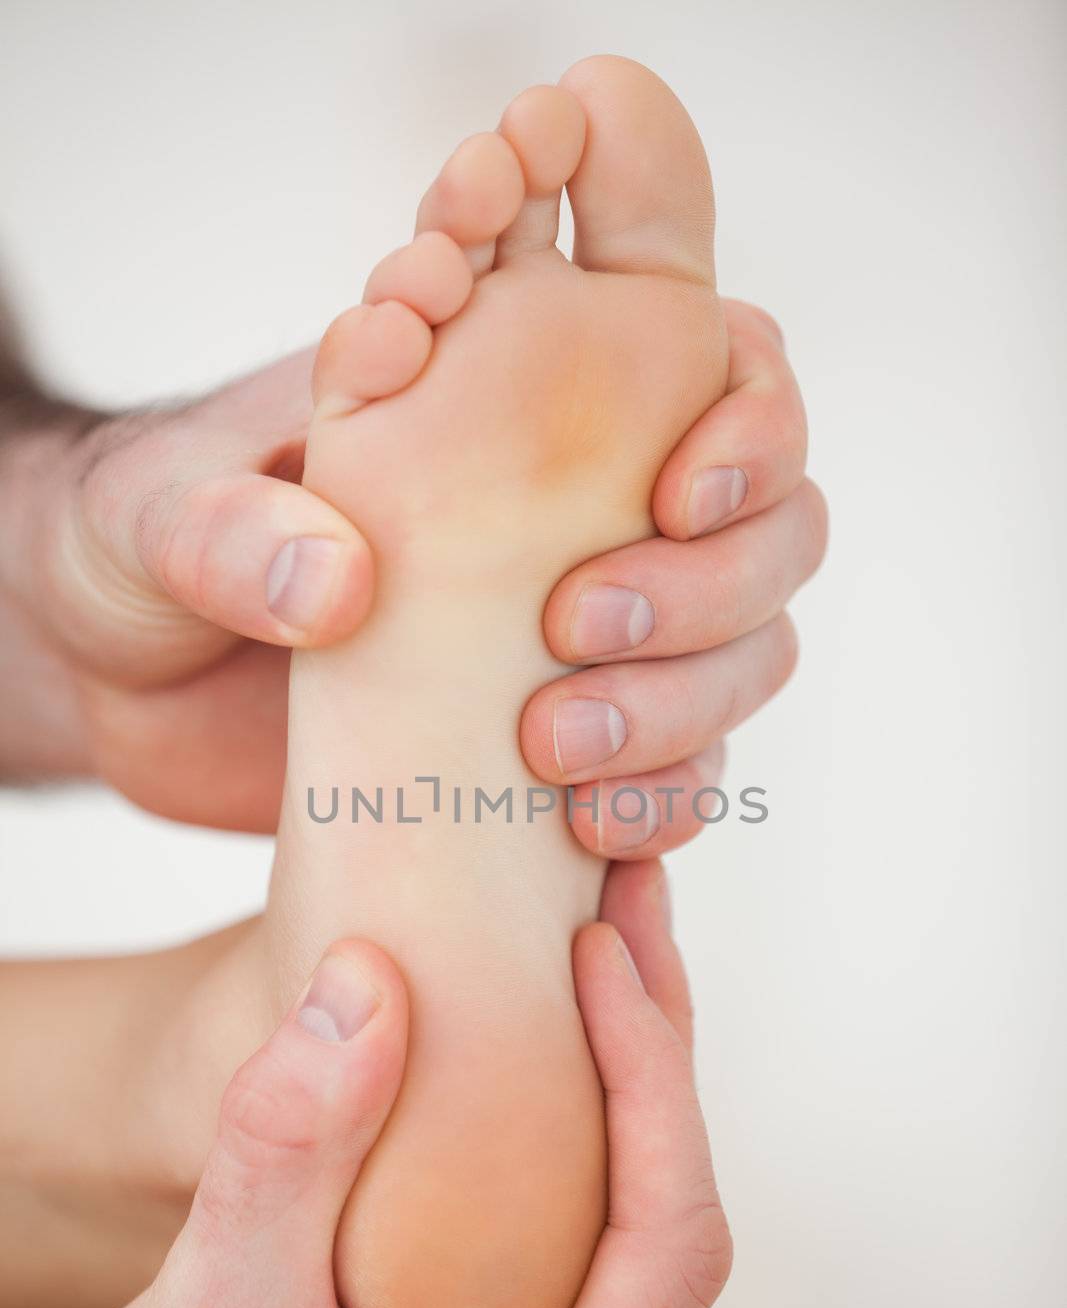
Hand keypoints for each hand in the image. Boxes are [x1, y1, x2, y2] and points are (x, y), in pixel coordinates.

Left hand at [0, 302, 820, 837]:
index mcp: (513, 398)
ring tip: (556, 756)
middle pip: (766, 530)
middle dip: (712, 586)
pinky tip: (589, 832)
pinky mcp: (564, 750)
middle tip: (572, 629)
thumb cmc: (137, 544)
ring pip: (741, 659)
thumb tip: (339, 585)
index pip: (721, 367)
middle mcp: (578, 513)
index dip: (750, 423)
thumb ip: (228, 527)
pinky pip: (677, 777)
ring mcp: (586, 639)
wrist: (117, 682)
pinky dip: (662, 804)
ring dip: (688, 707)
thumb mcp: (154, 514)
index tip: (681, 492)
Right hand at [0, 862, 727, 1307]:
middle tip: (629, 908)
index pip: (671, 1243)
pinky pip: (577, 1248)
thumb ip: (287, 1150)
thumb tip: (369, 980)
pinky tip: (543, 1057)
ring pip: (629, 1231)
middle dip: (654, 1052)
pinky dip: (571, 1136)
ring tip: (607, 948)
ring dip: (622, 1084)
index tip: (602, 954)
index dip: (653, 1077)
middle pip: (668, 1221)